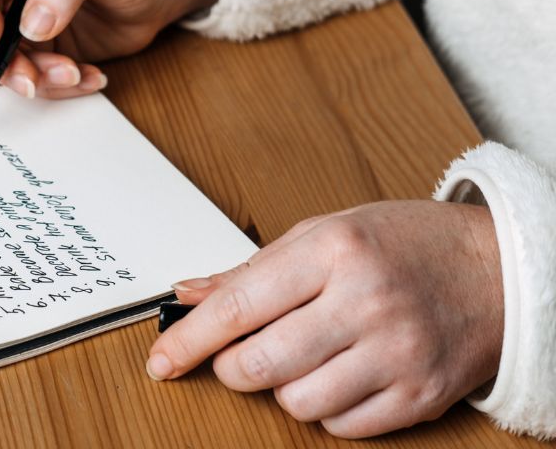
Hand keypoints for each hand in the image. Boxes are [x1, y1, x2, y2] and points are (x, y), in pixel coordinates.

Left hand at [149, 200, 503, 437]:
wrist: (500, 271)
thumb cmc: (405, 244)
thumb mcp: (326, 231)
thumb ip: (252, 268)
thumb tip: (187, 293)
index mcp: (334, 251)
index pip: (239, 306)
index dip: (189, 340)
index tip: (161, 360)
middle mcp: (365, 302)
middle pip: (260, 364)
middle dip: (231, 369)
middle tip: (235, 357)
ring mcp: (396, 354)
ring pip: (297, 403)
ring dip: (281, 389)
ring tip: (300, 358)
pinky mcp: (420, 396)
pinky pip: (342, 427)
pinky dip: (325, 410)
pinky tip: (337, 376)